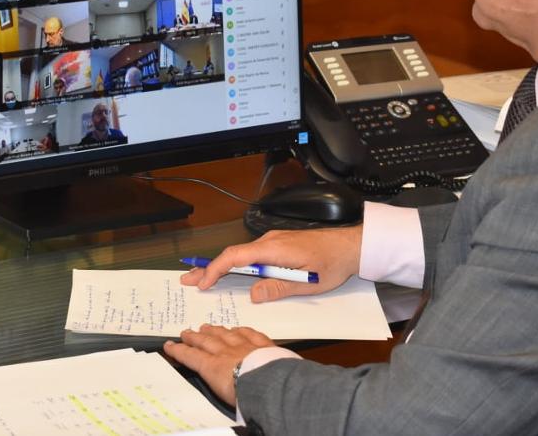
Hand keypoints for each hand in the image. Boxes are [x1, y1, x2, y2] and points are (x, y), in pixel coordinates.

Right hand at [163, 325, 275, 406]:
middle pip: (207, 342)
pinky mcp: (263, 345)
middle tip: (186, 332)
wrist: (270, 385)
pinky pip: (250, 334)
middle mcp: (227, 353)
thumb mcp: (222, 398)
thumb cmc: (245, 396)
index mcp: (214, 367)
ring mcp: (245, 346)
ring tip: (206, 327)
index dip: (179, 351)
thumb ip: (215, 386)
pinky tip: (238, 328)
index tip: (170, 345)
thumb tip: (213, 386)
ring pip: (226, 334)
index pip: (192, 357)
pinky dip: (242, 330)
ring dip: (215, 330)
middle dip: (195, 337)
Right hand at [180, 225, 362, 302]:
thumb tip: (254, 294)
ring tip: (201, 279)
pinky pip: (252, 254)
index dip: (215, 269)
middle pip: (232, 255)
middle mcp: (269, 241)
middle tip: (186, 279)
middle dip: (208, 267)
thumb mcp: (307, 283)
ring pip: (241, 255)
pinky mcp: (279, 245)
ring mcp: (273, 242)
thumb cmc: (332, 264)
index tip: (202, 283)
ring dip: (221, 267)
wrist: (351, 245)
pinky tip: (230, 273)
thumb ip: (279, 288)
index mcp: (273, 249)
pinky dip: (236, 264)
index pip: (235, 257)